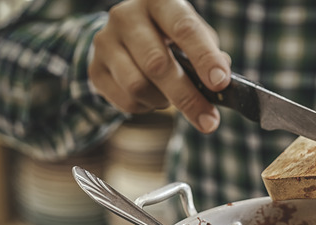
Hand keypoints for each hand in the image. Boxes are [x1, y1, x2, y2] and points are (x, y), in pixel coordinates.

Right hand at [89, 0, 230, 132]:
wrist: (125, 35)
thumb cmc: (169, 35)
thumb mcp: (193, 34)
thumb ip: (210, 53)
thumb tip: (220, 82)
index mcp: (158, 1)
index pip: (183, 28)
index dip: (204, 57)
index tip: (220, 83)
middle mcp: (126, 16)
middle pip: (157, 63)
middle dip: (187, 97)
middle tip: (209, 122)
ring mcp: (105, 42)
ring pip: (138, 86)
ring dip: (164, 101)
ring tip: (172, 98)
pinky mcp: (95, 69)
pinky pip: (125, 101)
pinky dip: (146, 107)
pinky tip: (152, 97)